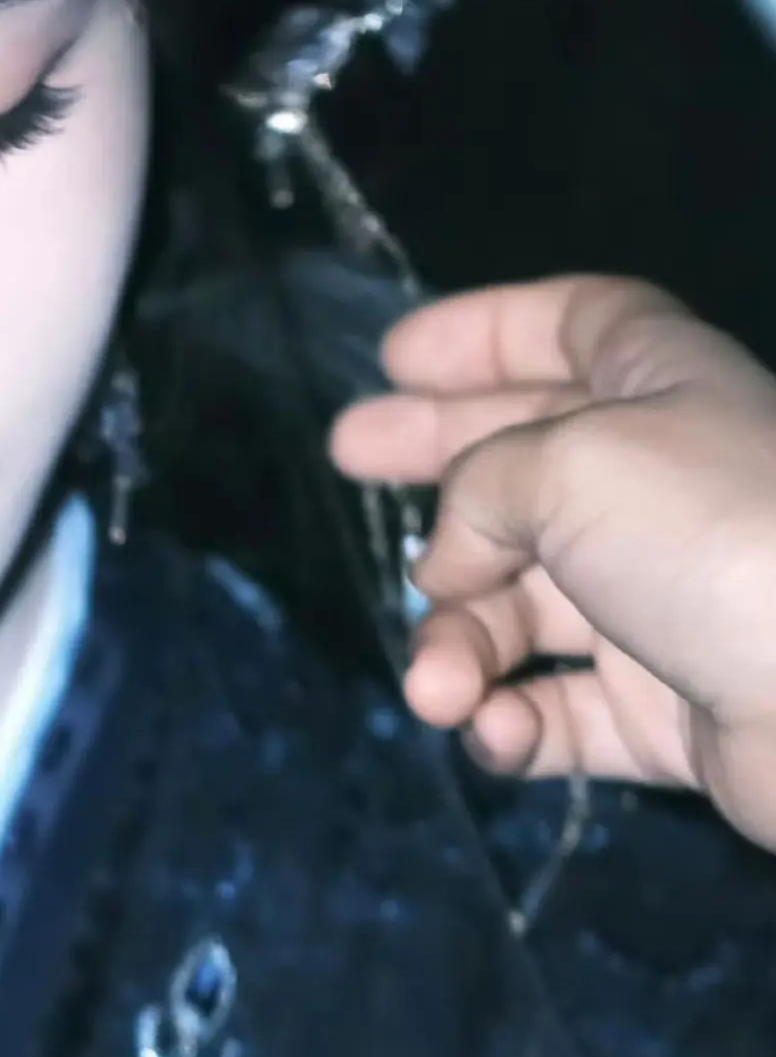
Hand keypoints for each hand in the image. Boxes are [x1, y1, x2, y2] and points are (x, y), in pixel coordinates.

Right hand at [330, 273, 775, 848]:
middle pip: (527, 460)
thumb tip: (449, 560)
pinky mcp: (669, 712)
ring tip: (440, 685)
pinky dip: (513, 724)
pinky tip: (497, 730)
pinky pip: (560, 713)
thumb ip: (479, 486)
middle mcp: (664, 485)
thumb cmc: (709, 536)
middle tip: (347, 463)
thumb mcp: (568, 462)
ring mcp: (665, 602)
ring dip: (458, 643)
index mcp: (663, 388)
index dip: (485, 332)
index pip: (577, 326)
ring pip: (523, 607)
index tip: (395, 357)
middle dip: (434, 464)